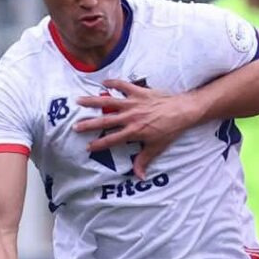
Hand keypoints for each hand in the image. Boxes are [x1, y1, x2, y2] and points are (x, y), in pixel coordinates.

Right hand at [75, 79, 194, 177]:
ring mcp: (133, 103)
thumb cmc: (170, 130)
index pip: (112, 140)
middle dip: (89, 124)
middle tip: (75, 126)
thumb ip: (144, 160)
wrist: (183, 111)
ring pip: (109, 102)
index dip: (99, 144)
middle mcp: (130, 117)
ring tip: (79, 101)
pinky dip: (113, 82)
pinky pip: (123, 85)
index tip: (88, 147)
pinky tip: (103, 82)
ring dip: (93, 101)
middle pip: (105, 121)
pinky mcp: (139, 92)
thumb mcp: (157, 147)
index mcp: (134, 132)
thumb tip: (139, 177)